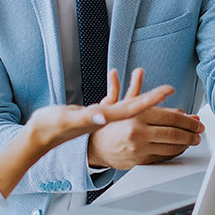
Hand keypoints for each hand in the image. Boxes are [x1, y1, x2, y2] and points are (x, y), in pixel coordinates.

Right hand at [25, 69, 173, 155]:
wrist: (38, 137)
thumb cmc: (49, 127)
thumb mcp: (67, 120)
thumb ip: (84, 118)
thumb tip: (101, 117)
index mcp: (104, 119)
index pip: (134, 109)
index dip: (152, 99)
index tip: (169, 90)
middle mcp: (107, 120)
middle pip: (139, 112)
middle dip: (159, 107)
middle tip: (176, 98)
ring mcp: (102, 119)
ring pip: (129, 106)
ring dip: (144, 96)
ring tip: (154, 84)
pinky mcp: (95, 115)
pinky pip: (114, 102)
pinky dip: (118, 90)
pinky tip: (117, 77)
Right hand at [87, 70, 202, 169]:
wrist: (96, 145)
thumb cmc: (114, 124)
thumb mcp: (129, 105)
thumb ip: (155, 103)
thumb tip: (181, 110)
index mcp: (137, 114)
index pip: (171, 117)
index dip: (188, 120)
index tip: (197, 121)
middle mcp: (138, 130)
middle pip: (174, 133)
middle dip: (191, 133)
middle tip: (199, 132)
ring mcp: (138, 147)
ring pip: (171, 147)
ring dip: (186, 144)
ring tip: (193, 140)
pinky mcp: (139, 160)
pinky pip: (164, 157)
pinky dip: (176, 152)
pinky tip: (180, 148)